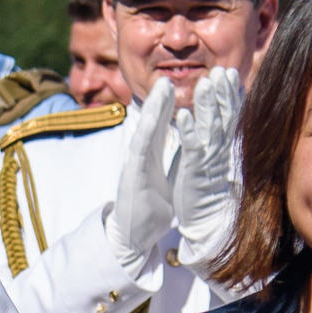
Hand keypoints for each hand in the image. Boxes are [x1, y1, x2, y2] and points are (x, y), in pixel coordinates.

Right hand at [105, 78, 179, 275]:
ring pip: (146, 129)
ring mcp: (136, 164)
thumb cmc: (150, 210)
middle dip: (161, 98)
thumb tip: (177, 149)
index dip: (170, 105)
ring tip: (162, 86)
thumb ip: (166, 160)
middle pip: (154, 121)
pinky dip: (147, 131)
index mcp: (152, 157)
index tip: (178, 85)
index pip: (162, 125)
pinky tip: (153, 116)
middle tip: (168, 75)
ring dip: (153, 107)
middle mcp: (142, 156)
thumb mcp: (162, 179)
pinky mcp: (133, 175)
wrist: (133, 236)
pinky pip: (141, 149)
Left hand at [171, 67, 240, 268]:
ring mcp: (207, 163)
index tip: (230, 74)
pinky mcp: (194, 174)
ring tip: (205, 82)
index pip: (229, 117)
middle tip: (224, 70)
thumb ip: (219, 143)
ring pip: (210, 128)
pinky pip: (192, 149)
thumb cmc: (207, 194)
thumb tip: (223, 125)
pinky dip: (188, 131)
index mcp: (221, 150)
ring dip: (207, 105)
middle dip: (223, 93)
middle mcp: (218, 153)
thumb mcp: (213, 164)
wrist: (205, 226)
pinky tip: (184, 114)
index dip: (229, 96)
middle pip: (224, 118)